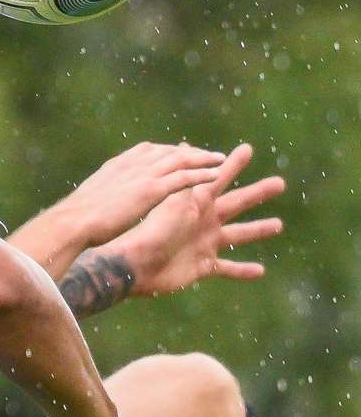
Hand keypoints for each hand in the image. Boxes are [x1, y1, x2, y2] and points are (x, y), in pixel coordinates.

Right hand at [53, 142, 227, 248]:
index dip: (167, 151)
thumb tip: (100, 200)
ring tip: (220, 159)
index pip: (148, 150)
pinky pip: (183, 178)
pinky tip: (215, 174)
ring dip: (202, 158)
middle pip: (168, 152)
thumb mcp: (91, 197)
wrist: (73, 221)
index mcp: (118, 164)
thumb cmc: (77, 217)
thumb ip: (104, 192)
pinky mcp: (152, 190)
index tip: (179, 153)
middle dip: (190, 152)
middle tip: (207, 155)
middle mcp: (133, 164)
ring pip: (180, 160)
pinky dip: (200, 174)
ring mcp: (143, 175)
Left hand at [108, 143, 283, 296]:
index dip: (233, 164)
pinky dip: (243, 270)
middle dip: (258, 192)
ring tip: (278, 224)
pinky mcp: (203, 267)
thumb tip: (185, 145)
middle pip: (238, 203)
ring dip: (258, 229)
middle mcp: (204, 221)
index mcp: (196, 202)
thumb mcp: (171, 201)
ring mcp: (205, 243)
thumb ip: (185, 179)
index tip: (247, 148)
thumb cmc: (150, 231)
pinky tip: (261, 271)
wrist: (135, 264)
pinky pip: (229, 269)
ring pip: (239, 235)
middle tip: (280, 182)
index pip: (218, 177)